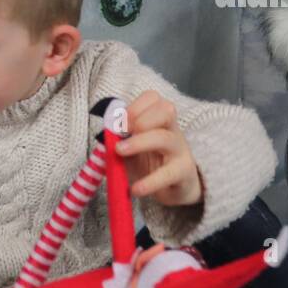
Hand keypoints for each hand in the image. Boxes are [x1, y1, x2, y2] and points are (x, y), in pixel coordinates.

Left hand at [116, 91, 202, 207]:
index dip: (134, 107)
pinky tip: (136, 189)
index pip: (153, 98)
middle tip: (121, 135)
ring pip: (166, 138)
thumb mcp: (130, 150)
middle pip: (166, 110)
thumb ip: (118, 143)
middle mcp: (172, 130)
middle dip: (140, 119)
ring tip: (120, 152)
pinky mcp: (184, 173)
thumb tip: (104, 139)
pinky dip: (150, 182)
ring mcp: (180, 150)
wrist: (176, 188)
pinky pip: (169, 173)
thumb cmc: (150, 163)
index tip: (118, 123)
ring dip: (139, 143)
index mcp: (158, 119)